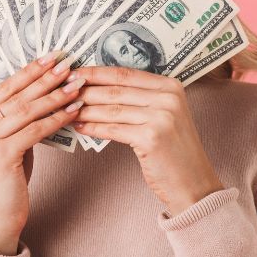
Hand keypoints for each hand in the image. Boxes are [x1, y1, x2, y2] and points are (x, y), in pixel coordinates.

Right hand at [0, 52, 85, 254]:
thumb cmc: (5, 181)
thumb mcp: (6, 144)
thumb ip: (16, 121)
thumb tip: (45, 93)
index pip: (4, 87)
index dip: (29, 70)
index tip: (50, 57)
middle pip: (16, 94)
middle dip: (45, 78)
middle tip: (67, 64)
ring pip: (27, 110)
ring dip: (55, 95)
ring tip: (76, 85)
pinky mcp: (0, 156)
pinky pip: (35, 130)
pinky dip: (57, 119)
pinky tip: (74, 111)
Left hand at [72, 66, 223, 215]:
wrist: (194, 185)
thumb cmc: (173, 150)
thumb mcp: (162, 115)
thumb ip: (139, 98)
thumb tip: (97, 84)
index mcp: (170, 86)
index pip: (124, 73)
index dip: (95, 71)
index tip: (73, 72)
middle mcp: (168, 97)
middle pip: (115, 89)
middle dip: (85, 89)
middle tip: (62, 89)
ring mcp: (162, 117)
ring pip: (111, 109)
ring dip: (84, 109)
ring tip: (65, 108)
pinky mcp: (152, 137)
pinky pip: (113, 129)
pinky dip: (93, 127)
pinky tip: (78, 127)